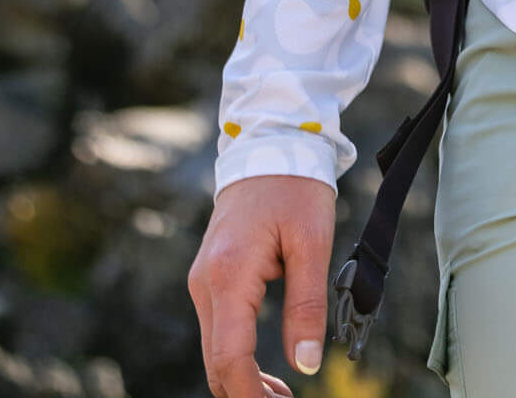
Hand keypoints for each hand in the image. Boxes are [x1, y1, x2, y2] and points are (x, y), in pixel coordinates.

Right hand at [188, 173, 336, 396]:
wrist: (270, 143)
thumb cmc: (295, 187)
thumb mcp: (312, 242)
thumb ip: (308, 304)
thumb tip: (307, 366)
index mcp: (229, 275)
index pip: (229, 357)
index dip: (250, 394)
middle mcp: (205, 283)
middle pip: (215, 361)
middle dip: (245, 393)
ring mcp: (202, 280)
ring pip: (213, 348)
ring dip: (241, 378)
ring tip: (280, 394)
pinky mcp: (209, 277)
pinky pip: (217, 329)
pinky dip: (236, 355)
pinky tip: (264, 367)